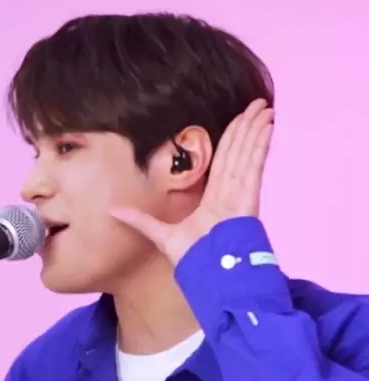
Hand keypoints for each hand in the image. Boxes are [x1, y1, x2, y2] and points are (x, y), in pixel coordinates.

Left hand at [110, 99, 273, 264]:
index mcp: (214, 199)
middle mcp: (230, 192)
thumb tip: (113, 211)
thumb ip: (141, 221)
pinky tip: (266, 124)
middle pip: (238, 151)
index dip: (230, 140)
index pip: (223, 161)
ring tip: (263, 105)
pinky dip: (260, 144)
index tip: (237, 121)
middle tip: (256, 103)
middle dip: (246, 126)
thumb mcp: (161, 235)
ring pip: (247, 153)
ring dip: (255, 128)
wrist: (210, 277)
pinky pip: (254, 165)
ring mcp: (241, 193)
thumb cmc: (194, 261)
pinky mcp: (249, 197)